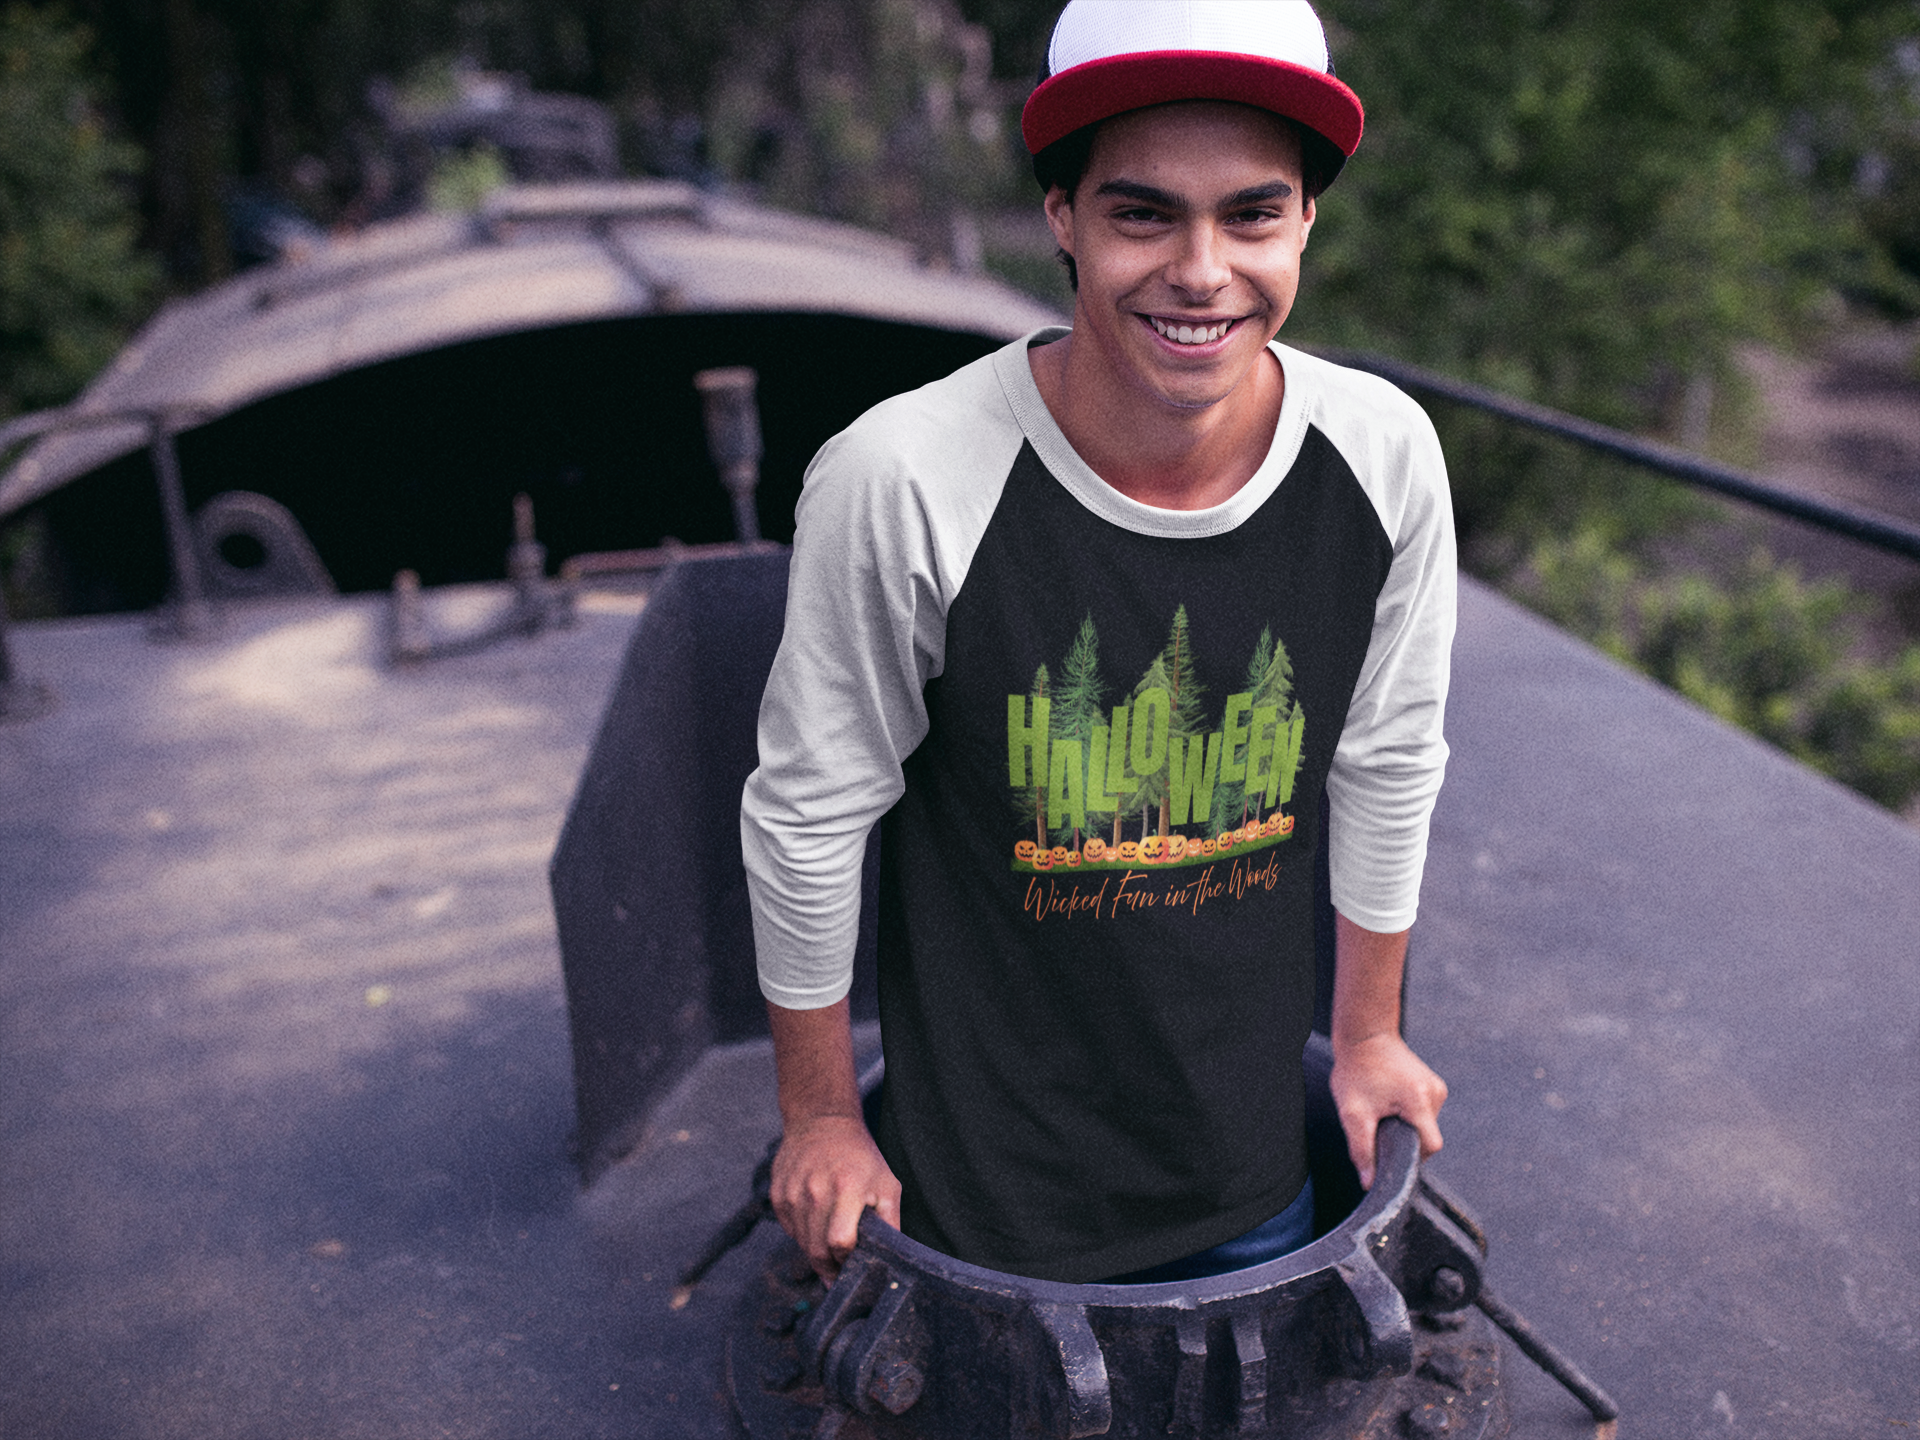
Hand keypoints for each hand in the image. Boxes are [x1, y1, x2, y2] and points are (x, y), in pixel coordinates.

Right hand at [769, 1113, 901, 1282]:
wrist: (821, 1121)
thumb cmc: (860, 1156)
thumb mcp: (886, 1184)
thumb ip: (890, 1222)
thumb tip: (892, 1257)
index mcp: (846, 1189)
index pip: (840, 1242)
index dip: (848, 1259)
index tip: (853, 1262)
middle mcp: (815, 1192)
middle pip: (817, 1250)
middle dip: (830, 1268)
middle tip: (840, 1273)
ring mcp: (793, 1193)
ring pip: (801, 1244)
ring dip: (816, 1253)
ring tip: (830, 1248)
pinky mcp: (778, 1194)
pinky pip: (789, 1230)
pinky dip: (802, 1236)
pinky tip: (815, 1224)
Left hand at [1328, 1031, 1446, 1188]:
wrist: (1364, 1035)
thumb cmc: (1356, 1069)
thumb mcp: (1352, 1113)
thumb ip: (1361, 1150)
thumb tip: (1368, 1182)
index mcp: (1419, 1100)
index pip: (1430, 1146)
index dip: (1411, 1156)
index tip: (1390, 1151)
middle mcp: (1435, 1093)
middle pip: (1428, 1137)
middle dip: (1404, 1140)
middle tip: (1379, 1127)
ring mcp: (1436, 1087)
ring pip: (1426, 1125)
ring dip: (1406, 1126)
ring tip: (1383, 1109)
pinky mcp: (1432, 1084)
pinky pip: (1424, 1112)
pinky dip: (1409, 1115)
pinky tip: (1390, 1104)